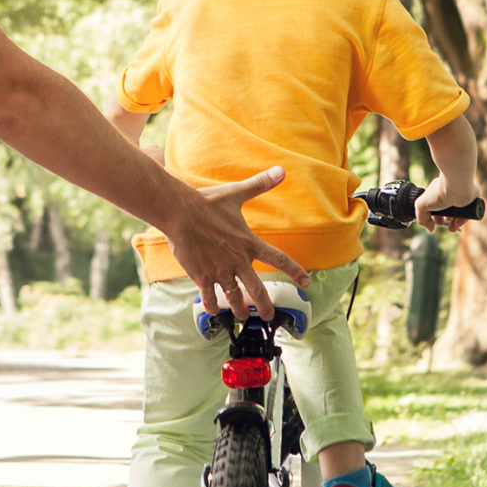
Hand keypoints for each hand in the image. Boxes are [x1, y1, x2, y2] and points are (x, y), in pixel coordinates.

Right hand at [162, 166, 309, 319]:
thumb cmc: (207, 203)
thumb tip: (281, 170)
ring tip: (241, 315)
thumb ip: (260, 184)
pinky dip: (211, 306)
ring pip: (234, 297)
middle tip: (268, 316)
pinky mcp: (202, 277)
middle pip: (257, 290)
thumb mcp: (236, 193)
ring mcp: (220, 271)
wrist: (180, 213)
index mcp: (249, 243)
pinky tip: (212, 312)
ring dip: (238, 309)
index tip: (306, 281)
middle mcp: (238, 261)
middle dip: (264, 306)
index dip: (295, 271)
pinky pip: (209, 297)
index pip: (279, 259)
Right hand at [413, 172, 473, 231]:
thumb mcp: (422, 206)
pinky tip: (457, 224)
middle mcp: (451, 192)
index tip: (434, 223)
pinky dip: (463, 220)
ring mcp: (462, 196)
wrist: (456, 188)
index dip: (435, 216)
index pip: (438, 205)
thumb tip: (429, 228)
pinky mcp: (472, 201)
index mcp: (439, 190)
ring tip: (452, 228)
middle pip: (449, 209)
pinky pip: (469, 213)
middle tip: (443, 224)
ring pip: (459, 213)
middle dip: (445, 220)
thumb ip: (421, 218)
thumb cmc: (438, 193)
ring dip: (455, 223)